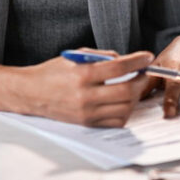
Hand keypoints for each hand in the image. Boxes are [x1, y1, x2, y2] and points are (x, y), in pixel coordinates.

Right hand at [0, 49, 152, 126]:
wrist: (31, 93)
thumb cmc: (53, 72)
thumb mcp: (75, 56)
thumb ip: (101, 56)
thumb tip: (124, 60)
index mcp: (82, 74)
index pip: (119, 67)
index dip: (137, 61)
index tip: (147, 57)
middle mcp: (85, 95)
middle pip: (126, 91)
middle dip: (140, 80)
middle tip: (143, 73)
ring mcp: (86, 112)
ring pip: (124, 108)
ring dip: (134, 96)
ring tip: (133, 86)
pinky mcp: (87, 123)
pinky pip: (115, 121)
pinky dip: (124, 111)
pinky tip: (122, 101)